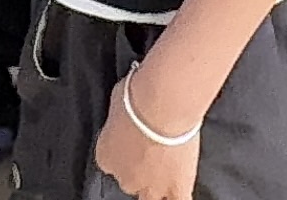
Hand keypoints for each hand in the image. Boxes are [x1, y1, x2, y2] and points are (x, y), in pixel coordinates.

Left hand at [95, 78, 199, 199]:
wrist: (161, 105)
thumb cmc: (138, 96)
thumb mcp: (118, 100)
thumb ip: (122, 114)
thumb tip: (129, 106)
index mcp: (105, 156)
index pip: (111, 161)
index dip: (123, 150)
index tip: (132, 138)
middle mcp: (124, 177)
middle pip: (130, 181)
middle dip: (139, 168)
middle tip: (153, 150)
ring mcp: (150, 185)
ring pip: (150, 197)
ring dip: (156, 188)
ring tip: (166, 173)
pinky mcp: (176, 187)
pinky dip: (178, 197)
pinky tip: (180, 191)